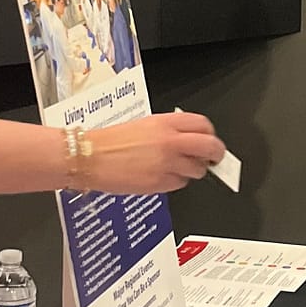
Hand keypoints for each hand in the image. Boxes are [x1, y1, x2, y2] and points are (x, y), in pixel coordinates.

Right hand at [82, 111, 225, 192]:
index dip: (211, 135)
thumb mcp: (144, 125)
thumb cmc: (110, 141)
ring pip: (197, 170)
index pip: (204, 125)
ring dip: (192, 171)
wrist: (89, 156)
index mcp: (166, 123)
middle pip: (211, 147)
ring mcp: (166, 163)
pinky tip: (161, 176)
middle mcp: (170, 141)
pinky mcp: (160, 183)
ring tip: (176, 168)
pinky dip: (175, 182)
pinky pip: (180, 184)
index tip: (210, 140)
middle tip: (213, 159)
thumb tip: (189, 139)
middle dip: (216, 155)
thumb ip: (169, 131)